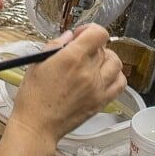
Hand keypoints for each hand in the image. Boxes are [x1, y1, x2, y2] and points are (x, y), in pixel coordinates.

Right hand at [10, 24, 126, 150]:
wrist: (37, 126)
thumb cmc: (33, 98)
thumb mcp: (37, 64)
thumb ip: (55, 46)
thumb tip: (68, 37)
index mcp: (72, 58)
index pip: (98, 33)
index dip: (90, 29)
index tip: (81, 34)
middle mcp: (89, 71)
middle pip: (103, 48)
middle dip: (92, 46)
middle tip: (80, 51)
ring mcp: (97, 88)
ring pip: (116, 63)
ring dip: (106, 58)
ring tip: (94, 63)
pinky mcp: (101, 102)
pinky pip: (120, 83)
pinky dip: (116, 76)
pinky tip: (105, 76)